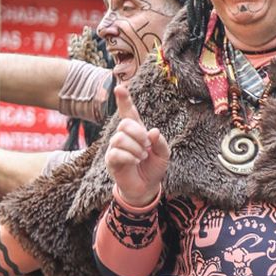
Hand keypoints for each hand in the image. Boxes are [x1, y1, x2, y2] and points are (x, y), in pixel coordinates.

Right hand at [105, 87, 170, 206]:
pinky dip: (129, 156)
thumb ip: (160, 142)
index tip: (120, 87)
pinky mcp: (111, 160)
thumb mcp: (163, 154)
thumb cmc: (154, 168)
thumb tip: (152, 131)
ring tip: (142, 156)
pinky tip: (136, 161)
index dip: (124, 100)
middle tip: (146, 146)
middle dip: (138, 133)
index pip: (128, 112)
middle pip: (124, 123)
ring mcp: (115, 147)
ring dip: (135, 147)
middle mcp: (124, 136)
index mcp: (137, 131)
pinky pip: (115, 153)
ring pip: (119, 138)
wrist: (146, 187)